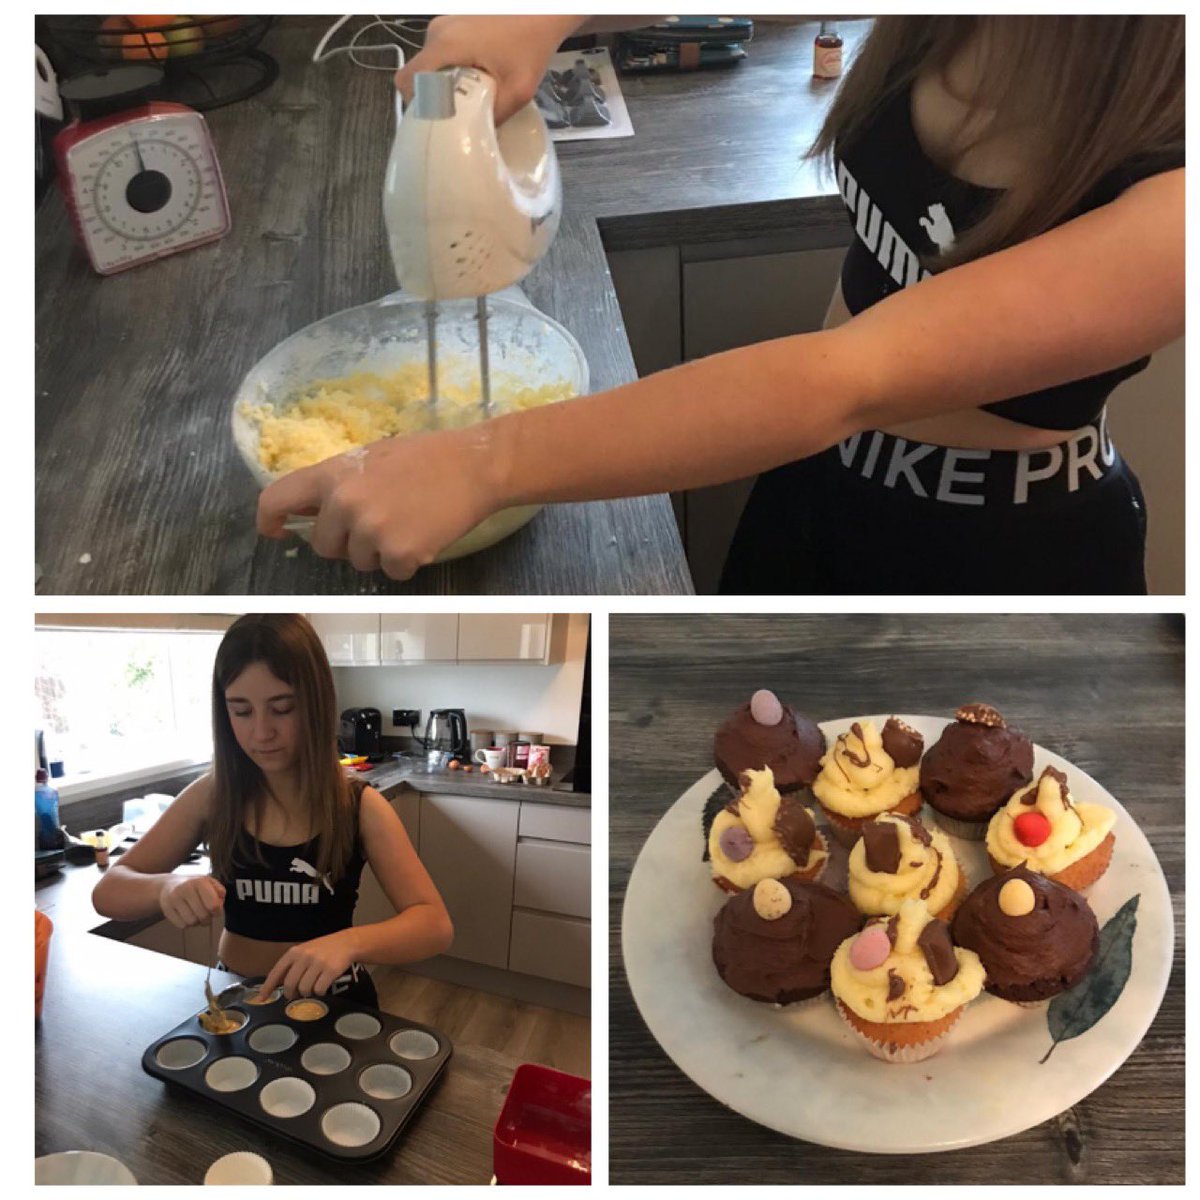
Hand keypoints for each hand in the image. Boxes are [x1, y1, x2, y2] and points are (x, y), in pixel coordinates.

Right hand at [160, 874, 224, 929]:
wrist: (169, 885)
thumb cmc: (194, 885)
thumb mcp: (209, 882)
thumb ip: (219, 891)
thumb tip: (220, 903)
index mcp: (200, 882)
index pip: (213, 905)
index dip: (217, 912)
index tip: (216, 911)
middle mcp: (186, 889)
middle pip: (203, 915)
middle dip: (208, 919)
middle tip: (207, 915)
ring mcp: (174, 899)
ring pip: (192, 922)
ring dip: (197, 922)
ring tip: (197, 915)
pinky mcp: (167, 909)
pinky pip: (182, 925)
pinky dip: (187, 924)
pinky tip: (187, 916)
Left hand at [256, 426, 502, 579]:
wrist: (476, 467)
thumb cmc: (427, 457)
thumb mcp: (372, 457)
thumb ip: (339, 482)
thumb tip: (313, 509)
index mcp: (332, 475)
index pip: (276, 500)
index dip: (271, 521)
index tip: (279, 532)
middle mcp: (345, 504)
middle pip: (324, 547)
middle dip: (347, 542)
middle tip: (380, 522)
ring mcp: (372, 531)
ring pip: (360, 562)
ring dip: (381, 552)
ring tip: (409, 523)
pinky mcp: (399, 554)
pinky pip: (392, 572)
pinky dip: (408, 561)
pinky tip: (425, 535)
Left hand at [257, 932, 357, 999]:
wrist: (347, 942)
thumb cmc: (323, 950)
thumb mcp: (304, 952)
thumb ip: (291, 966)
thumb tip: (275, 986)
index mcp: (295, 952)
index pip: (276, 972)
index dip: (267, 987)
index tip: (261, 998)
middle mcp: (305, 956)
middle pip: (290, 984)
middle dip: (291, 994)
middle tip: (295, 995)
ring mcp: (318, 963)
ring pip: (304, 989)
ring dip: (308, 993)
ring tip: (313, 986)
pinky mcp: (331, 970)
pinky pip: (319, 990)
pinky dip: (320, 992)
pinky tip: (323, 986)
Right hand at [395, 15, 581, 123]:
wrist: (544, 11)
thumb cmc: (532, 45)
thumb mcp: (518, 90)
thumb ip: (495, 116)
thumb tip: (478, 137)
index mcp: (445, 44)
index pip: (408, 79)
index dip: (415, 105)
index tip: (434, 120)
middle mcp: (437, 31)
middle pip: (418, 73)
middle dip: (433, 97)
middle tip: (455, 115)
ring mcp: (444, 23)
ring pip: (430, 63)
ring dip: (445, 83)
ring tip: (469, 96)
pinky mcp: (454, 21)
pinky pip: (443, 52)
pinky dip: (452, 68)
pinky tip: (476, 77)